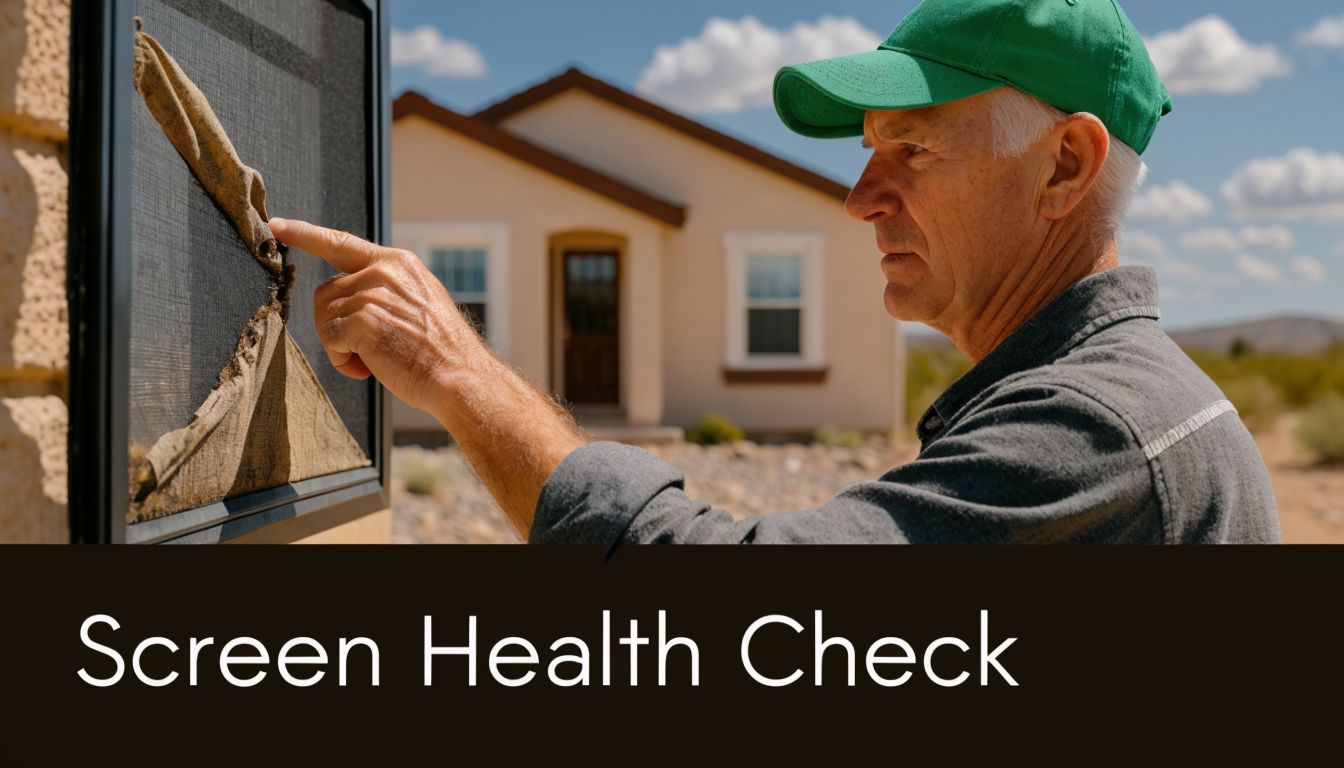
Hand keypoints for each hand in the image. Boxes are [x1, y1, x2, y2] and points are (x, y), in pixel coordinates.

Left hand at [268, 217, 481, 412]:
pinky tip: (368, 368)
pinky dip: (341, 360)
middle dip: (337, 325)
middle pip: (326, 292)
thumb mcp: (418, 303)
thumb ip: (385, 289)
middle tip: (368, 351)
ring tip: (374, 360)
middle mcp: (383, 271)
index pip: (342, 242)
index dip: (306, 234)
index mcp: (398, 263)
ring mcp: (372, 293)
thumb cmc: (441, 351)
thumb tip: (345, 296)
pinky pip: (328, 339)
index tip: (278, 225)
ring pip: (323, 317)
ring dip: (340, 346)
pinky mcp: (363, 320)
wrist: (461, 377)